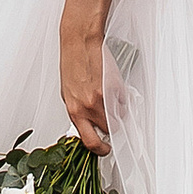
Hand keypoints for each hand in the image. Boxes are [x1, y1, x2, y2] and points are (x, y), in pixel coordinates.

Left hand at [59, 13, 109, 152]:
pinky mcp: (115, 87)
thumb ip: (79, 111)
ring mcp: (103, 98)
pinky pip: (123, 101)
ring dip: (117, 111)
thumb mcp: (69, 93)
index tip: (105, 149)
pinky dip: (121, 97)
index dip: (100, 150)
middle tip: (112, 120)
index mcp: (74, 111)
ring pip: (118, 117)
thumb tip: (89, 124)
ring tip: (109, 98)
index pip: (89, 142)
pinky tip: (112, 86)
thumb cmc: (72, 65)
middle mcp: (88, 107)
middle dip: (112, 127)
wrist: (79, 43)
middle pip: (109, 130)